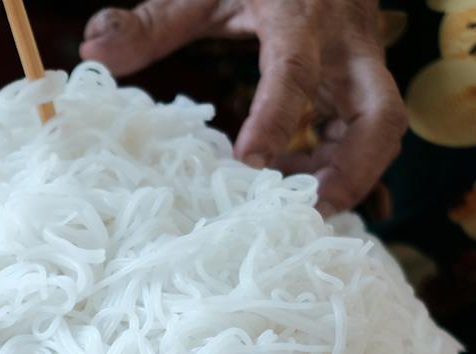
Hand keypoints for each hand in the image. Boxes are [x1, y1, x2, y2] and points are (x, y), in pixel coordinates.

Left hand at [80, 0, 405, 214]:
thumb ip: (151, 22)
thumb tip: (92, 48)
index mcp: (302, 13)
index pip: (296, 72)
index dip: (274, 121)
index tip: (246, 165)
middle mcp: (347, 41)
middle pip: (381, 116)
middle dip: (352, 171)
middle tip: (309, 211)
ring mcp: (364, 62)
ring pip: (383, 130)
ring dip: (345, 175)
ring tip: (291, 200)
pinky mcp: (364, 78)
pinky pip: (368, 130)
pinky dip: (340, 163)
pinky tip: (296, 179)